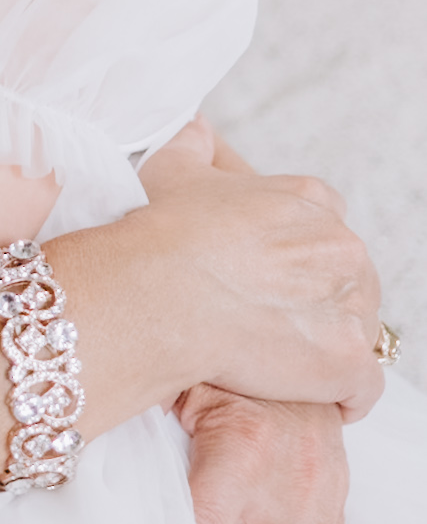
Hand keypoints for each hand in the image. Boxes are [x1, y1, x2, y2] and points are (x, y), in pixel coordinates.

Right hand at [135, 144, 382, 417]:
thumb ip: (193, 144)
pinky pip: (362, 388)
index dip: (296, 257)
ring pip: (357, 330)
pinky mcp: (346, 360)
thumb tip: (197, 127)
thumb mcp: (174, 171)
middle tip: (265, 321)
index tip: (266, 277)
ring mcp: (350, 304)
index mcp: (310, 200)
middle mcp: (341, 246)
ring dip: (326, 346)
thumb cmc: (163, 233)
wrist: (161, 293)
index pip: (326, 227)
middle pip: (347, 280)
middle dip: (315, 301)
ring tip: (278, 360)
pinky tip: (308, 395)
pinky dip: (343, 396)